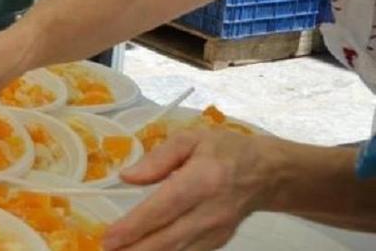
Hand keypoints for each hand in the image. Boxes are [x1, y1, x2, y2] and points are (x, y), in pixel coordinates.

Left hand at [103, 130, 276, 249]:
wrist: (267, 173)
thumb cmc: (225, 151)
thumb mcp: (191, 139)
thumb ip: (158, 158)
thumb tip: (127, 176)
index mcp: (202, 181)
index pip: (163, 208)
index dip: (135, 226)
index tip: (110, 237)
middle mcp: (210, 211)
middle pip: (169, 238)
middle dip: (136, 249)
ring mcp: (217, 231)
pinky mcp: (219, 241)